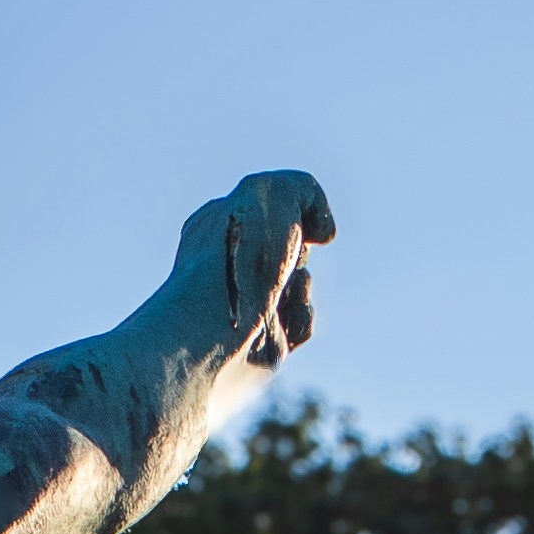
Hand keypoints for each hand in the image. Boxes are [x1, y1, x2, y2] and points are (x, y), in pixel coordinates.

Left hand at [174, 169, 334, 363]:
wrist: (210, 336)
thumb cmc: (237, 258)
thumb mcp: (272, 193)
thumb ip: (304, 190)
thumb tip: (323, 233)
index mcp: (219, 224)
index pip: (272, 209)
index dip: (292, 213)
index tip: (295, 222)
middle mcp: (228, 265)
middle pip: (290, 249)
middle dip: (298, 253)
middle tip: (281, 261)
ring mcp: (242, 305)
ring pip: (299, 288)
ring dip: (301, 288)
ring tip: (279, 295)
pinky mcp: (259, 343)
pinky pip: (299, 327)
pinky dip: (300, 321)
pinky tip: (280, 322)